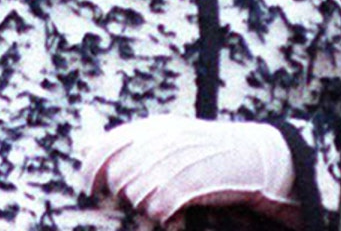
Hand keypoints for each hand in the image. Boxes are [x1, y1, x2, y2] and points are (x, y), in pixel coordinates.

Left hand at [80, 116, 295, 222]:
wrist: (257, 157)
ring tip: (170, 202)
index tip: (88, 188)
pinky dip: (167, 215)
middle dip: (128, 194)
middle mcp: (164, 138)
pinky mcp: (193, 180)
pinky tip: (179, 212)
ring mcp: (179, 159)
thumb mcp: (171, 136)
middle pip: (120, 176)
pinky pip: (160, 207)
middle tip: (152, 197)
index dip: (90, 169)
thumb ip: (132, 142)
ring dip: (150, 206)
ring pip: (138, 195)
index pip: (106, 145)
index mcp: (156, 125)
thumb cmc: (209, 151)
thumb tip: (84, 145)